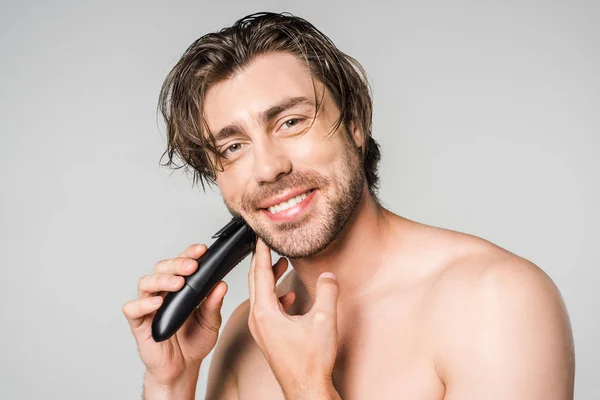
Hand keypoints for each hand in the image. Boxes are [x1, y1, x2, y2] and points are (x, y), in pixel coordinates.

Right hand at [122, 244, 227, 387]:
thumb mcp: (211, 322)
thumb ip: (214, 304)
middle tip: (192, 267)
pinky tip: (157, 303)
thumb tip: (221, 284)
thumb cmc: (194, 342)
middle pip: (162, 268)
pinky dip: (142, 303)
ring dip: (162, 279)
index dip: (189, 253)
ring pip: (146, 283)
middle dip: (177, 263)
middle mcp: (162, 292)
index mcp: (180, 287)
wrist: (182, 368)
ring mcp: (149, 306)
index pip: (181, 263)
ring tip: (178, 283)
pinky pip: (132, 309)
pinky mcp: (139, 323)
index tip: (202, 250)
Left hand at [247, 239, 340, 398]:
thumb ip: (327, 292)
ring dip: (269, 276)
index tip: (259, 235)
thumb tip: (328, 275)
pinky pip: (267, 307)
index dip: (261, 251)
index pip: (259, 273)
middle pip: (255, 281)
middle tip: (265, 243)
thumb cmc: (311, 362)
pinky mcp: (268, 336)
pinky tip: (289, 294)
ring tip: (280, 262)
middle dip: (261, 260)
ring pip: (260, 294)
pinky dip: (275, 294)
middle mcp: (258, 319)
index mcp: (265, 312)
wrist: (306, 389)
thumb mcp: (324, 321)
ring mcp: (261, 329)